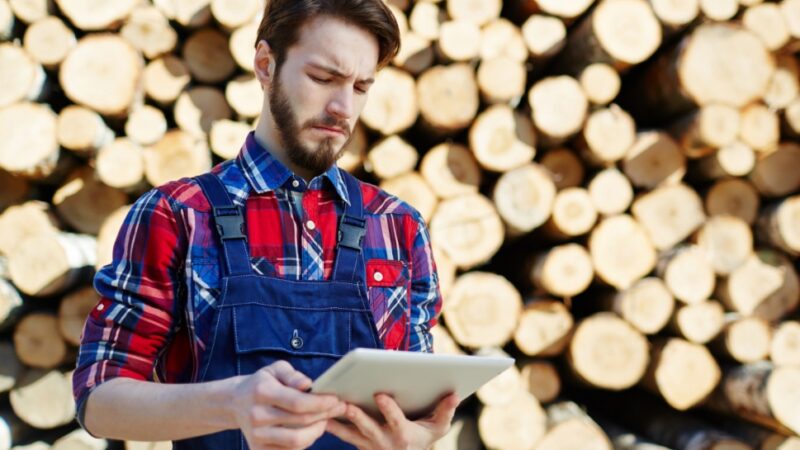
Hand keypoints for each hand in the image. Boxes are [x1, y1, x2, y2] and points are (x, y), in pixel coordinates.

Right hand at [229, 360, 346, 449]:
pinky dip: (304, 442)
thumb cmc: (262, 383)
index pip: (297, 402)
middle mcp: (256, 415)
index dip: (320, 403)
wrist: (234, 403)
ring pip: (297, 441)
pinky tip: (310, 430)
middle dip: (324, 415)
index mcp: (262, 392)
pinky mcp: (257, 449)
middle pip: (300, 422)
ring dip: (317, 431)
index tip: (335, 399)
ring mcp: (256, 435)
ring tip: (324, 420)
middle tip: (338, 409)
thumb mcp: (275, 370)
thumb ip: (293, 375)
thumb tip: (308, 385)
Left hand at [325, 392, 459, 449]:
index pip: (396, 421)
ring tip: (323, 412)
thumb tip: (454, 394)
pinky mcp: (359, 444)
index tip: (380, 394)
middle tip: (345, 404)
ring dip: (337, 423)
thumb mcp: (438, 428)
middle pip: (368, 428)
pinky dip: (332, 426)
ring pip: (350, 434)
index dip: (388, 409)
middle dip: (356, 416)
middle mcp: (384, 442)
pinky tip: (319, 416)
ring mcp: (369, 445)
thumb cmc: (423, 439)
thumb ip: (445, 411)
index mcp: (404, 435)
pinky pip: (343, 436)